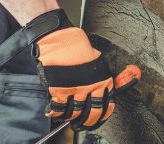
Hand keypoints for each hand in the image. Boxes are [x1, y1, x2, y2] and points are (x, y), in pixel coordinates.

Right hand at [29, 10, 140, 129]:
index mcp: (103, 80)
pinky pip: (59, 109)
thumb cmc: (78, 47)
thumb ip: (101, 77)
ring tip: (69, 117)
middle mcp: (91, 87)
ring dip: (71, 118)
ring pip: (75, 114)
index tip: (98, 119)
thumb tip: (106, 88)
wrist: (61, 40)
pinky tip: (56, 111)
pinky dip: (57, 113)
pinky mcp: (59, 91)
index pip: (108, 106)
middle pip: (92, 114)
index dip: (102, 116)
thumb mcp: (98, 61)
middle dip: (87, 122)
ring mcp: (75, 90)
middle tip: (82, 124)